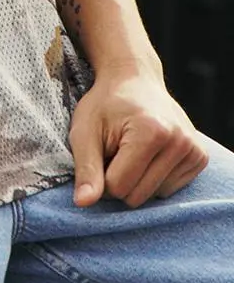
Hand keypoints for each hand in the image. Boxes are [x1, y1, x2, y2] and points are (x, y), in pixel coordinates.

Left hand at [70, 65, 208, 208]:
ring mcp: (194, 150)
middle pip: (138, 197)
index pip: (118, 187)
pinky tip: (149, 154)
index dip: (102, 175)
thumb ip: (86, 168)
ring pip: (155, 196)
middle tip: (116, 150)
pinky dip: (155, 179)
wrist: (133, 78)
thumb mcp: (85, 130)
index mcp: (151, 132)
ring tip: (132, 150)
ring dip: (138, 180)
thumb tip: (82, 204)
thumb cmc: (105, 104)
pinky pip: (170, 190)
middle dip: (120, 180)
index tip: (102, 152)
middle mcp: (179, 141)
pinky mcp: (200, 157)